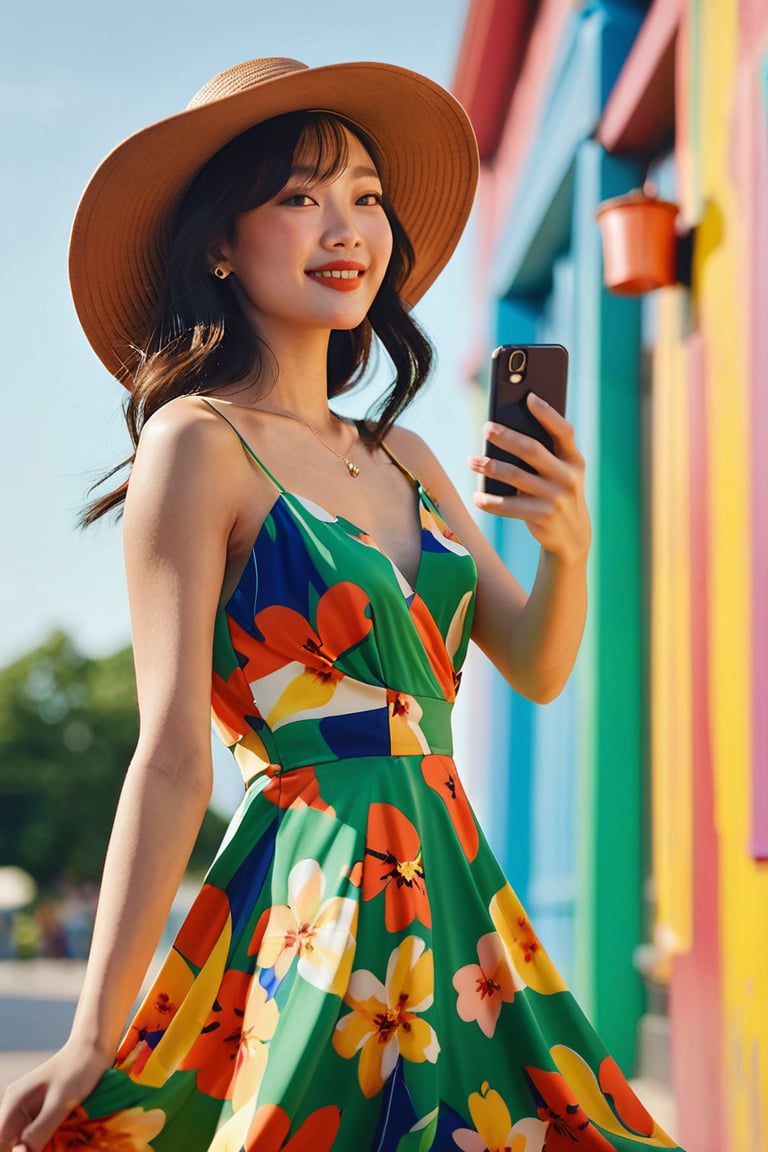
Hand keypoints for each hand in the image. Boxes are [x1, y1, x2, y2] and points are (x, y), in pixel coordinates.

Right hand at [0, 1042, 108, 1151]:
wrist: (93, 1048)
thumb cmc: (78, 1071)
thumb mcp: (60, 1104)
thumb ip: (38, 1132)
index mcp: (13, 1104)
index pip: (1, 1142)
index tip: (36, 1151)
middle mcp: (15, 1107)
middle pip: (9, 1143)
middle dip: (25, 1150)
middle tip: (50, 1145)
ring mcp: (28, 1109)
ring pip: (22, 1141)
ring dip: (35, 1147)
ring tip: (56, 1143)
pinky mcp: (41, 1111)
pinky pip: (35, 1134)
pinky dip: (44, 1142)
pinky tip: (59, 1141)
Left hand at [468, 393, 590, 565]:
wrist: (572, 535)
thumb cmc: (558, 492)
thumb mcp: (562, 472)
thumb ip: (546, 453)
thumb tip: (508, 429)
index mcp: (574, 460)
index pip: (564, 431)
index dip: (547, 414)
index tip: (529, 397)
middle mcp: (568, 477)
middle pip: (532, 450)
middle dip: (507, 437)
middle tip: (487, 429)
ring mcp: (556, 498)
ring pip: (516, 477)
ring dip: (490, 466)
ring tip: (472, 461)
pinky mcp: (543, 517)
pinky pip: (510, 507)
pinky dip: (491, 502)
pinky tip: (477, 497)